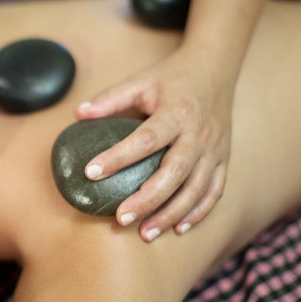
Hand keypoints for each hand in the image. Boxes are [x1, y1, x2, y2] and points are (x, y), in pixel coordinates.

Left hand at [74, 48, 235, 241]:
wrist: (215, 68)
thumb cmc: (172, 78)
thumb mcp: (141, 81)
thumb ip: (110, 98)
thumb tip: (77, 115)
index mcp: (177, 112)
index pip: (146, 139)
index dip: (118, 157)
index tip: (91, 173)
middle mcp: (199, 134)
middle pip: (175, 172)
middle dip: (148, 199)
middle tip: (121, 218)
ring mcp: (214, 149)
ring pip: (196, 189)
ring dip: (171, 214)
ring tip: (144, 233)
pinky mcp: (223, 160)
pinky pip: (214, 191)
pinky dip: (198, 213)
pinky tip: (177, 228)